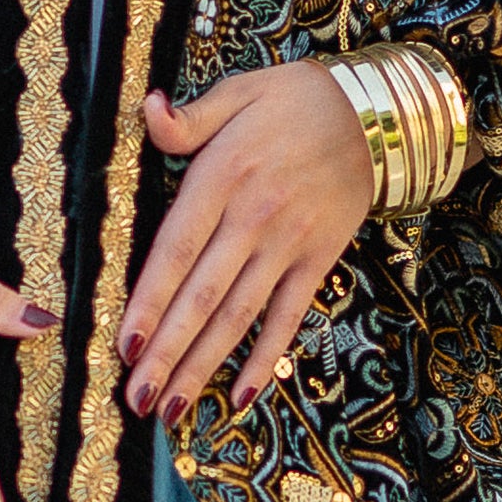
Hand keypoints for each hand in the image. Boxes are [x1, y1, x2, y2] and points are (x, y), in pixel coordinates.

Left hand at [118, 63, 376, 421]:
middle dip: (167, 353)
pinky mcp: (318, 261)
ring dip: (204, 366)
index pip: (176, 249)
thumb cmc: (295, 101)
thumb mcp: (238, 92)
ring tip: (173, 409)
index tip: (125, 345)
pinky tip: (242, 395)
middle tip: (138, 399)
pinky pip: (288, 317)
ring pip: (238, 316)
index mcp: (222, 177)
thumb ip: (188, 118)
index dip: (149, 300)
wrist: (375, 113)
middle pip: (202, 296)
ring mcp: (288, 245)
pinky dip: (266, 358)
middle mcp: (254, 218)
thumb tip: (148, 109)